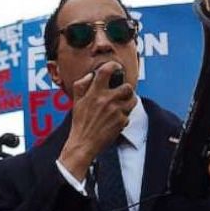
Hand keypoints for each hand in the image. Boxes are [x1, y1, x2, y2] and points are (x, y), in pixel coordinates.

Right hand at [58, 62, 134, 180]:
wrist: (84, 144)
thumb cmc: (80, 123)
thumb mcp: (76, 102)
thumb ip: (81, 85)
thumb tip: (90, 76)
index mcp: (94, 92)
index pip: (106, 71)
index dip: (114, 66)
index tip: (116, 68)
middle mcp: (106, 100)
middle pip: (127, 87)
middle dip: (127, 89)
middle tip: (123, 93)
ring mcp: (115, 111)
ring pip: (132, 100)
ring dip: (129, 102)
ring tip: (122, 106)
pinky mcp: (121, 122)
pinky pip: (128, 116)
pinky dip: (124, 118)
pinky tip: (116, 121)